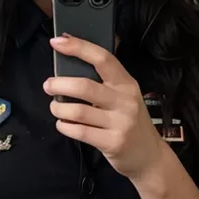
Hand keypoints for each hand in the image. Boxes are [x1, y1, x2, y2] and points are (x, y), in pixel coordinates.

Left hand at [43, 35, 163, 180]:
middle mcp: (125, 101)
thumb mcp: (126, 96)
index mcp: (127, 84)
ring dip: (59, 108)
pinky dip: (64, 127)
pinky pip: (80, 132)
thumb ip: (106, 80)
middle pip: (85, 86)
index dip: (78, 47)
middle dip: (59, 84)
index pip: (103, 59)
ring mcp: (120, 123)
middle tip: (48, 85)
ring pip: (78, 111)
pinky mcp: (112, 143)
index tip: (57, 41)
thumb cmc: (131, 121)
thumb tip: (75, 53)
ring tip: (55, 108)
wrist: (150, 156)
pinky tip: (63, 124)